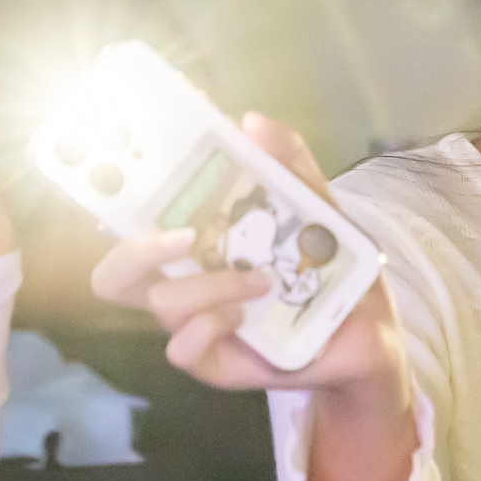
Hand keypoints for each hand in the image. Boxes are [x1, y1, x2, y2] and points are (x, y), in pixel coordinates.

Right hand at [90, 113, 405, 400]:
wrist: (366, 334)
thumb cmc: (329, 267)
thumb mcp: (318, 206)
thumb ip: (289, 163)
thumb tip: (251, 120)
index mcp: (194, 236)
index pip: (138, 211)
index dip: (119, 182)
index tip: (133, 144)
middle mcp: (181, 279)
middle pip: (114, 271)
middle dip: (135, 249)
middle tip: (182, 234)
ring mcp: (192, 321)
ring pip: (157, 302)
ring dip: (208, 286)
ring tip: (258, 280)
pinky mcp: (210, 359)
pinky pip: (181, 348)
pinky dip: (211, 324)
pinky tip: (246, 317)